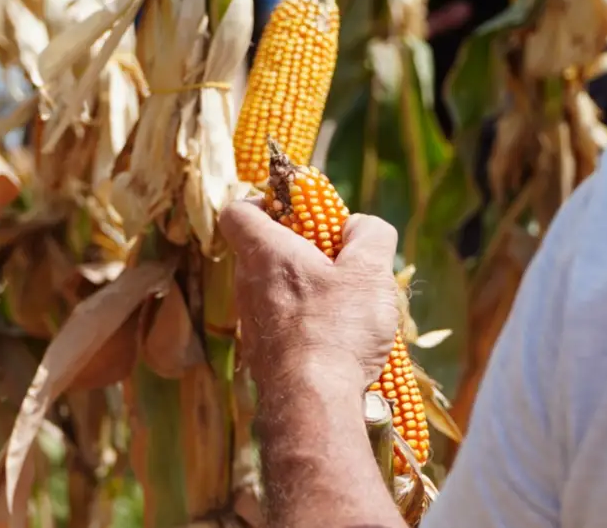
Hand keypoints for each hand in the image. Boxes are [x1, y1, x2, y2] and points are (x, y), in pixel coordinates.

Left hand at [218, 199, 399, 390]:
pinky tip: (338, 341)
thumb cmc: (338, 329)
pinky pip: (281, 326)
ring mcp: (251, 324)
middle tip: (337, 261)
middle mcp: (247, 286)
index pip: (237, 212)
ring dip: (305, 291)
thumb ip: (370, 235)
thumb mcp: (369, 271)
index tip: (292, 212)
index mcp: (265, 254)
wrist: (313, 403)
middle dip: (298, 251)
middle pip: (262, 252)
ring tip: (346, 306)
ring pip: (273, 291)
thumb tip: (360, 225)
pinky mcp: (263, 356)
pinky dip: (305, 325)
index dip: (260, 203)